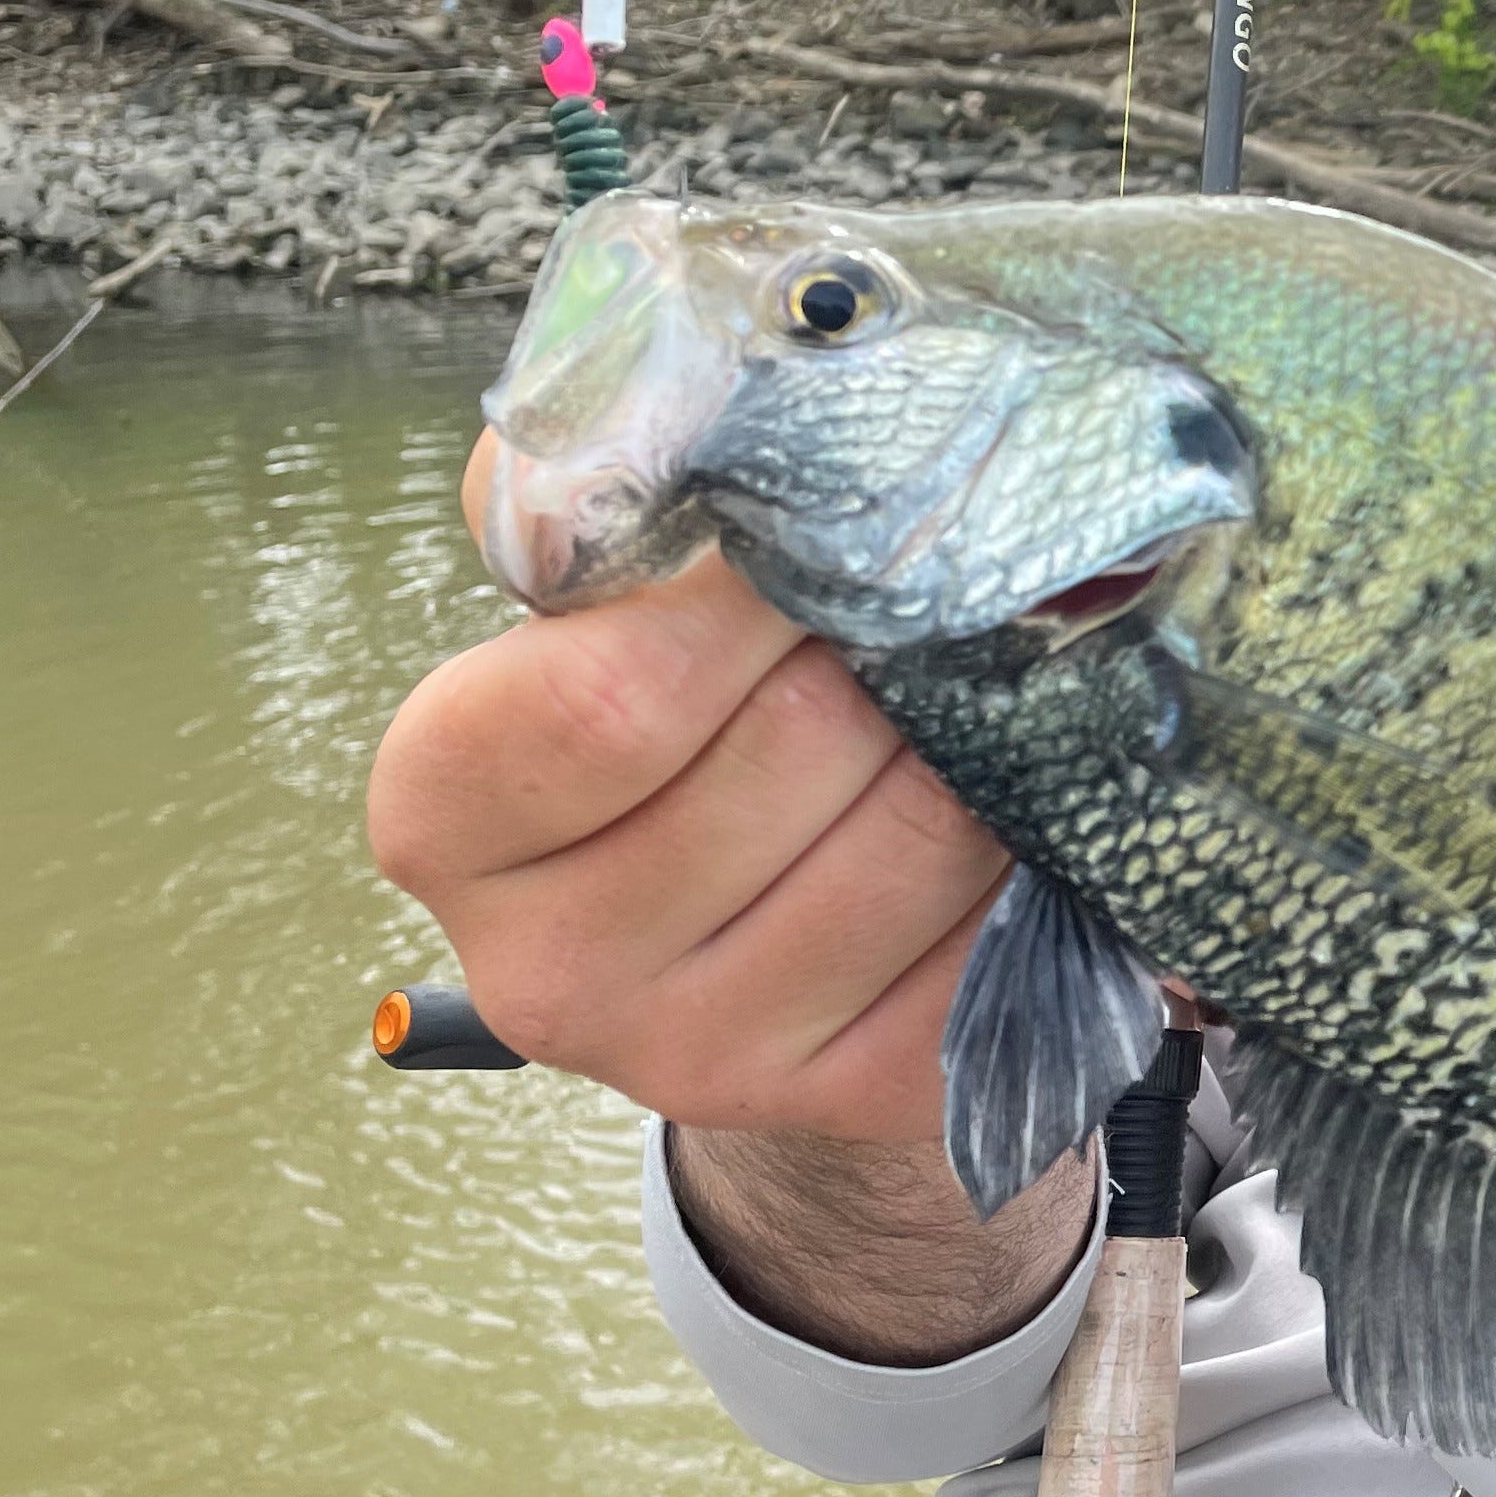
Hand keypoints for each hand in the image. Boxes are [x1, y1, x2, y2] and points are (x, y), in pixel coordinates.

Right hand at [368, 436, 1009, 1142]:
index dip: (743, 595)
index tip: (817, 525)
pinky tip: (1031, 787)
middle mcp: (551, 972)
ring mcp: (705, 1060)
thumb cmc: (673, 694)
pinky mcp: (861, 1099)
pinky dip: (1048, 837)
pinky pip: (1010, 930)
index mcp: (447, 818)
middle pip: (794, 751)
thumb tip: (667, 397)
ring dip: (992, 727)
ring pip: (924, 832)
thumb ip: (604, 481)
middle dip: (894, 640)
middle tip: (943, 581)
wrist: (752, 905)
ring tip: (994, 672)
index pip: (606, 700)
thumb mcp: (601, 579)